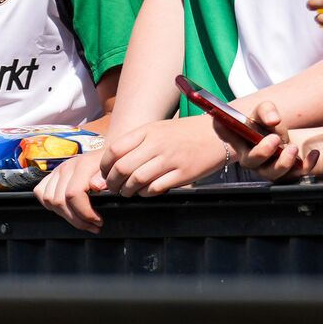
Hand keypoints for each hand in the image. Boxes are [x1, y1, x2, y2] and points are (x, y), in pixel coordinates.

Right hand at [34, 148, 108, 231]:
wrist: (107, 153)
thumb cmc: (111, 165)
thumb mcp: (114, 171)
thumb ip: (105, 179)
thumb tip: (96, 187)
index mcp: (82, 166)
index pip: (73, 194)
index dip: (84, 213)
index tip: (98, 221)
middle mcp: (66, 168)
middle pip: (60, 202)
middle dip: (78, 220)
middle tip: (93, 225)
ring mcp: (57, 171)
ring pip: (50, 200)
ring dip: (65, 216)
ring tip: (81, 220)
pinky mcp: (52, 175)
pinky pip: (41, 193)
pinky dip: (50, 205)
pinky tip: (66, 210)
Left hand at [101, 116, 229, 196]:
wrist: (218, 133)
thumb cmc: (184, 133)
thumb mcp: (158, 130)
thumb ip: (136, 144)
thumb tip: (111, 165)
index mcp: (148, 131)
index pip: (115, 149)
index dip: (104, 166)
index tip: (104, 174)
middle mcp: (157, 144)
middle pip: (122, 168)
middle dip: (112, 183)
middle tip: (112, 188)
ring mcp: (170, 159)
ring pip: (137, 180)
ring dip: (127, 190)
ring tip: (127, 192)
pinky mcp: (182, 174)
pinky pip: (155, 188)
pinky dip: (146, 194)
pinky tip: (145, 192)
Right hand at [212, 101, 316, 182]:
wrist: (282, 136)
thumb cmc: (267, 123)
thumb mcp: (266, 111)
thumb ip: (267, 111)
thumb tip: (273, 120)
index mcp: (238, 137)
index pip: (223, 131)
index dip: (221, 128)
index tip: (222, 120)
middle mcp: (249, 156)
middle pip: (250, 161)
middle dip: (262, 152)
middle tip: (274, 139)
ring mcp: (265, 168)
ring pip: (271, 174)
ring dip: (283, 163)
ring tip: (293, 148)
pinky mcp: (284, 174)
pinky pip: (294, 175)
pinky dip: (306, 166)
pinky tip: (313, 154)